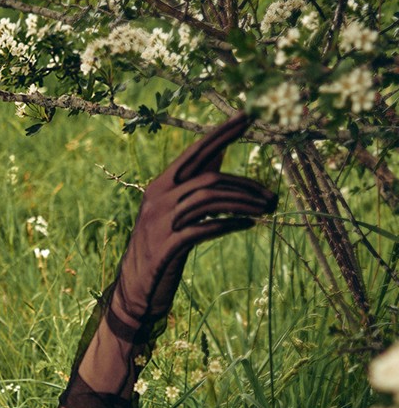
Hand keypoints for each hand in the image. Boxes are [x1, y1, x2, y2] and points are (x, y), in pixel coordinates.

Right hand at [108, 112, 277, 340]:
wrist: (135, 292)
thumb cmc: (160, 251)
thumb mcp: (173, 215)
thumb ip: (192, 187)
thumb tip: (218, 158)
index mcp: (160, 186)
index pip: (195, 153)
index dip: (222, 133)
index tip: (248, 116)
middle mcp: (158, 199)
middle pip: (209, 178)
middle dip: (245, 184)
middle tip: (271, 196)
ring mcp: (161, 222)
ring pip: (210, 200)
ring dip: (243, 204)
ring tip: (265, 211)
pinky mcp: (168, 246)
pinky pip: (205, 228)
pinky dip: (229, 224)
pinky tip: (247, 225)